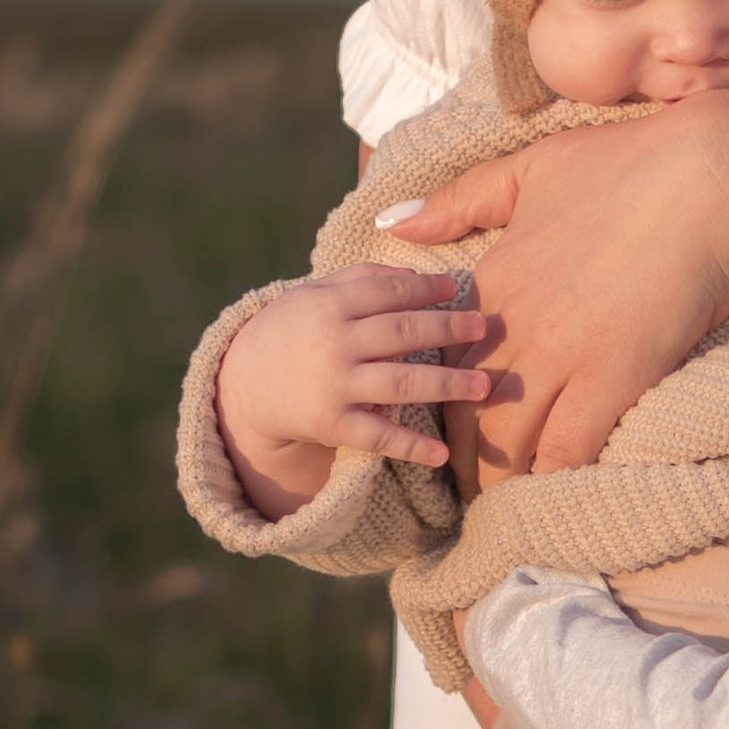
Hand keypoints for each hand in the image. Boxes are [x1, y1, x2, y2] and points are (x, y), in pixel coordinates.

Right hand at [213, 267, 489, 519]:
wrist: (243, 386)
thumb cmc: (291, 331)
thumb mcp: (313, 294)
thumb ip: (361, 278)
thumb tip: (414, 274)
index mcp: (330, 306)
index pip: (388, 292)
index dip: (425, 288)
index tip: (456, 288)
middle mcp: (335, 344)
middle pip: (402, 332)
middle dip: (447, 328)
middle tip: (485, 327)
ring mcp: (334, 386)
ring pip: (400, 383)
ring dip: (446, 384)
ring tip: (483, 385)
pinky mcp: (332, 426)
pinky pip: (377, 436)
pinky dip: (410, 447)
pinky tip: (442, 455)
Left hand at [378, 100, 728, 475]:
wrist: (710, 177)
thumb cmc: (630, 164)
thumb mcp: (533, 167)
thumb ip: (462, 198)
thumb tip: (396, 222)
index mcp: (493, 279)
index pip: (446, 365)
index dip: (444, 407)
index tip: (453, 436)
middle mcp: (517, 326)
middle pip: (469, 419)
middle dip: (467, 464)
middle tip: (474, 496)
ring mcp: (563, 356)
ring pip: (511, 446)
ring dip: (506, 485)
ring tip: (510, 514)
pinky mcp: (614, 378)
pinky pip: (568, 452)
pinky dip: (558, 480)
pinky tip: (559, 499)